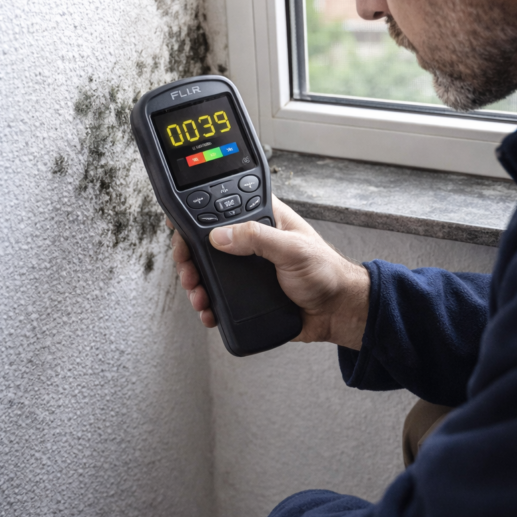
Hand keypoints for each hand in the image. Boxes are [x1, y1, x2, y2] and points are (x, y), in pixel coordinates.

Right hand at [168, 196, 369, 349]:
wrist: (336, 312)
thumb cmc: (326, 273)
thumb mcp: (293, 250)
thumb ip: (258, 238)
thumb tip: (220, 235)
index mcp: (263, 217)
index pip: (221, 204)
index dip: (196, 212)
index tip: (180, 227)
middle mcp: (250, 239)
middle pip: (205, 239)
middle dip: (190, 256)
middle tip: (189, 270)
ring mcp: (245, 265)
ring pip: (206, 268)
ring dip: (196, 282)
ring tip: (199, 295)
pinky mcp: (244, 290)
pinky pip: (217, 293)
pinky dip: (207, 302)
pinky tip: (208, 310)